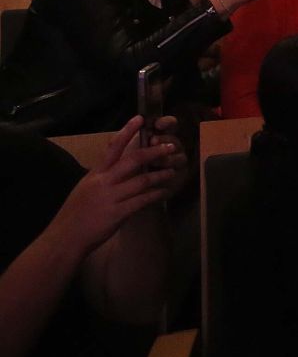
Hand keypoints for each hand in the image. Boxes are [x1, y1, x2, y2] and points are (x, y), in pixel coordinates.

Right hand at [45, 116, 184, 257]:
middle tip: (170, 146)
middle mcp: (103, 182)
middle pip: (132, 160)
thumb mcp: (85, 188)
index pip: (112, 147)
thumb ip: (101, 176)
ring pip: (142, 180)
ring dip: (160, 175)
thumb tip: (116, 166)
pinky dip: (156, 195)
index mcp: (95, 174)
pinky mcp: (118, 213)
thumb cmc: (74, 214)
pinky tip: (165, 192)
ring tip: (173, 171)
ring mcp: (111, 197)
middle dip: (154, 151)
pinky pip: (142, 201)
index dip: (126, 131)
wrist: (65, 238)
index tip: (139, 118)